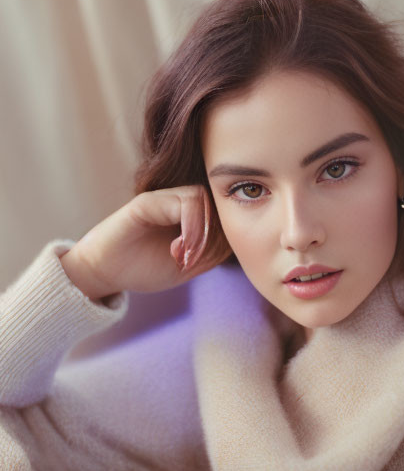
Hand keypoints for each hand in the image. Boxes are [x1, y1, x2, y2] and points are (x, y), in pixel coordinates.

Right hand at [60, 186, 231, 299]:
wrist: (102, 273)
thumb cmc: (142, 268)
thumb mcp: (186, 265)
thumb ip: (211, 252)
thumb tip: (234, 240)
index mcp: (190, 214)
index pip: (224, 215)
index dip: (224, 238)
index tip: (205, 262)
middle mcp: (178, 200)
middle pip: (218, 204)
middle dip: (216, 235)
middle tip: (197, 260)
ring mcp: (163, 197)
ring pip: (203, 198)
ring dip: (203, 231)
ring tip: (187, 256)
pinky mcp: (148, 201)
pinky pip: (183, 202)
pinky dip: (190, 228)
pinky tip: (178, 250)